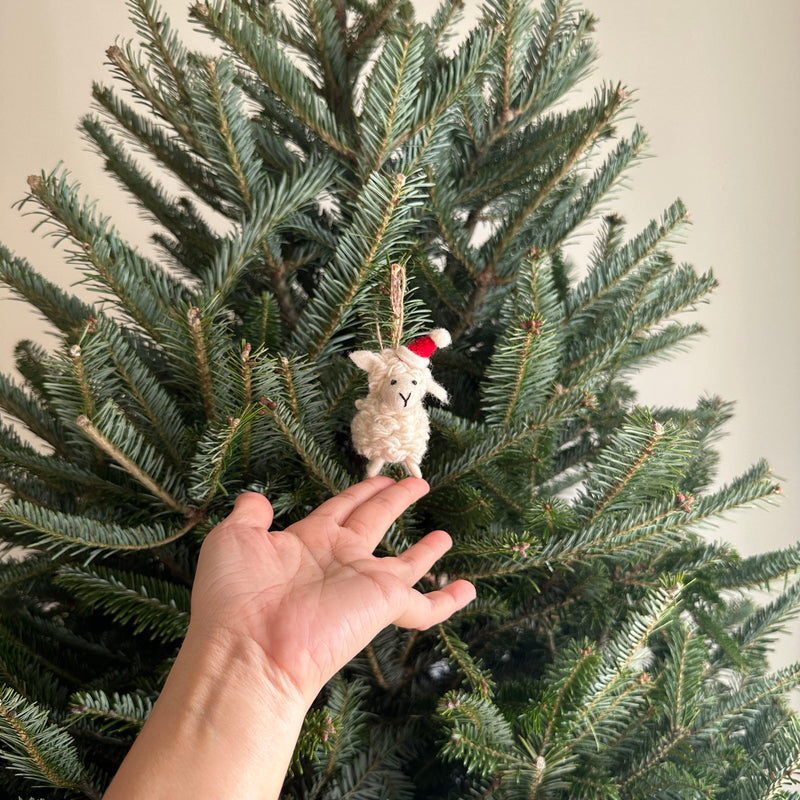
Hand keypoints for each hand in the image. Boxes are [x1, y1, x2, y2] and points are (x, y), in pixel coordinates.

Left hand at [190, 476, 475, 703]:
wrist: (250, 650)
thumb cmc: (235, 596)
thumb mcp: (232, 540)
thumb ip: (249, 514)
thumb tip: (257, 498)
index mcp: (309, 540)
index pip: (342, 507)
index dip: (361, 491)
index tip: (380, 478)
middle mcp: (340, 559)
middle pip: (376, 520)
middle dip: (395, 500)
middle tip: (417, 483)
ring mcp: (364, 583)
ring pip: (405, 564)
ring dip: (426, 551)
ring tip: (446, 536)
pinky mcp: (384, 605)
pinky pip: (424, 606)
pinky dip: (448, 601)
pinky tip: (467, 590)